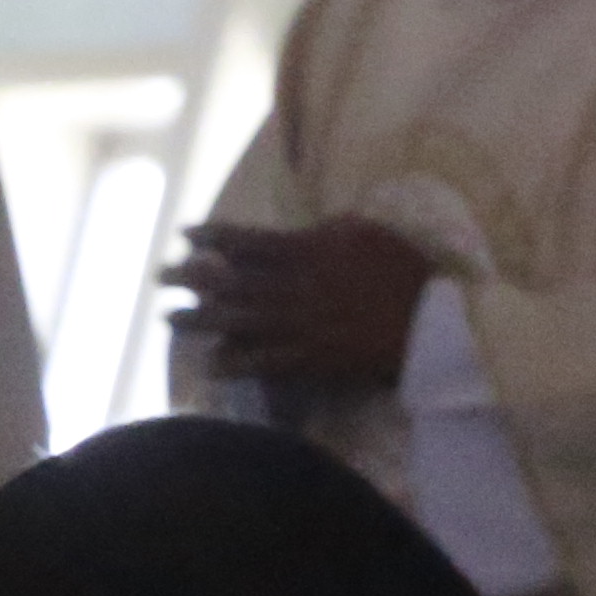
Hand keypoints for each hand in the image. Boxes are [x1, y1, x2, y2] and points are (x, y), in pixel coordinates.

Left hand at [170, 217, 428, 389]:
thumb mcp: (365, 235)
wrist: (435, 323)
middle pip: (231, 281)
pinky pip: (264, 361)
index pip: (248, 241)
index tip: (186, 235)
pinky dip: (234, 362)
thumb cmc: (405, 272)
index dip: (213, 237)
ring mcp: (300, 325)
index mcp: (308, 251)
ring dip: (200, 320)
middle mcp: (295, 287)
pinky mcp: (311, 358)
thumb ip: (326, 231)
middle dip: (191, 279)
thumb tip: (299, 230)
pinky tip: (209, 364)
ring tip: (169, 319)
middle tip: (160, 278)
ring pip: (239, 320)